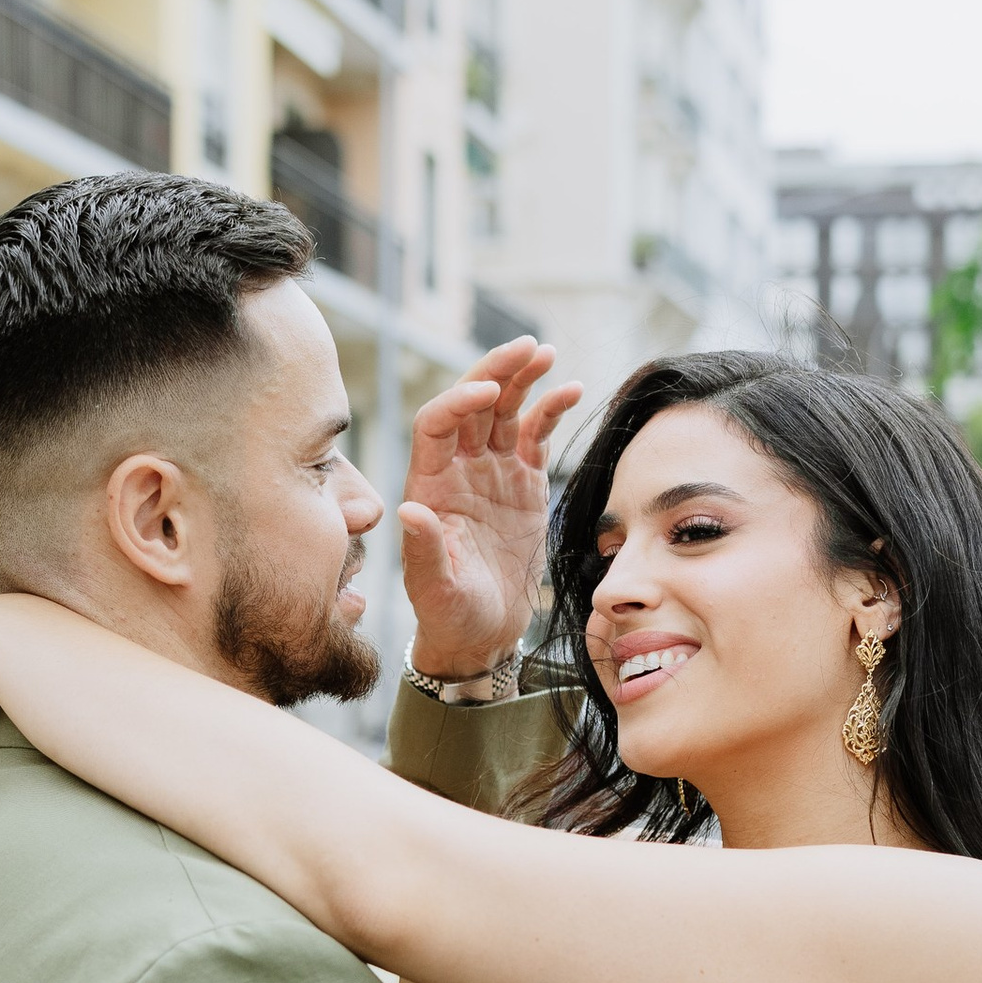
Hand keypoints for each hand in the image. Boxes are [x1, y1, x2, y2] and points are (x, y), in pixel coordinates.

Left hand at [400, 338, 583, 679]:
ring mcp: (491, 472)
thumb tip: (410, 508)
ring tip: (546, 353)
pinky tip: (572, 389)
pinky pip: (536, 434)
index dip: (458, 402)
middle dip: (495, 372)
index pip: (436, 424)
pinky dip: (551, 409)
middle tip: (526, 348)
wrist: (480, 634)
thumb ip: (423, 551)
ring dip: (522, 379)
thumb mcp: (433, 590)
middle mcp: (457, 470)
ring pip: (504, 410)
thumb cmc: (449, 615)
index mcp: (429, 485)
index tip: (488, 394)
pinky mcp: (522, 482)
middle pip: (472, 404)